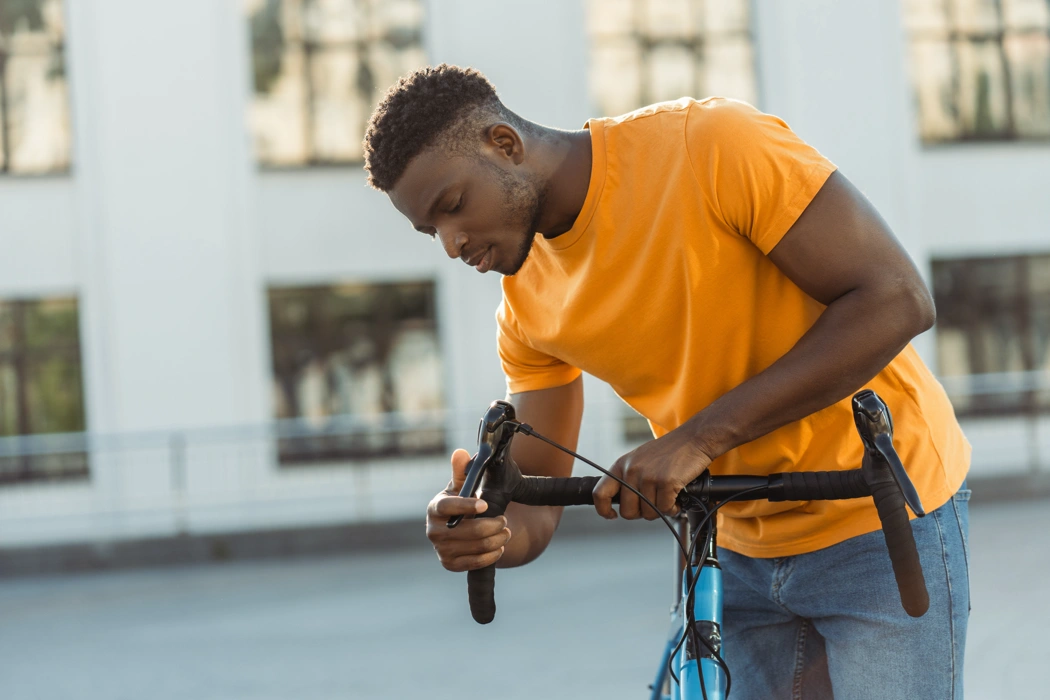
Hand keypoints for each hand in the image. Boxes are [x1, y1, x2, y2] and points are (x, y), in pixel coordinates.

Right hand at [426, 448, 512, 571]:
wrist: (454, 528)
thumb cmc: (459, 503)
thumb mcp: (459, 486)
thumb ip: (460, 470)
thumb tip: (460, 453)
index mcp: (434, 508)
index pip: (449, 507)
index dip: (467, 506)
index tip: (486, 505)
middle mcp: (433, 530)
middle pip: (471, 530)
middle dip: (494, 525)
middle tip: (505, 520)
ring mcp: (441, 549)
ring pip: (478, 546)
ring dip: (498, 539)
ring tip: (506, 532)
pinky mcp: (449, 564)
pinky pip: (476, 563)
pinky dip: (492, 555)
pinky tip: (500, 547)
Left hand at [593, 426, 713, 520]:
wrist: (694, 438)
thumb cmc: (669, 451)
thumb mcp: (640, 460)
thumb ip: (628, 478)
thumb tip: (623, 504)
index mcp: (621, 465)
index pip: (599, 493)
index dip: (603, 510)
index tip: (612, 516)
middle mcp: (631, 471)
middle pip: (628, 511)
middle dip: (643, 512)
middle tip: (654, 503)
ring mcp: (648, 476)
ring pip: (648, 513)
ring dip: (661, 509)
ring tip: (668, 495)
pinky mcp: (666, 482)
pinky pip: (665, 510)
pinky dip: (673, 508)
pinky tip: (677, 497)